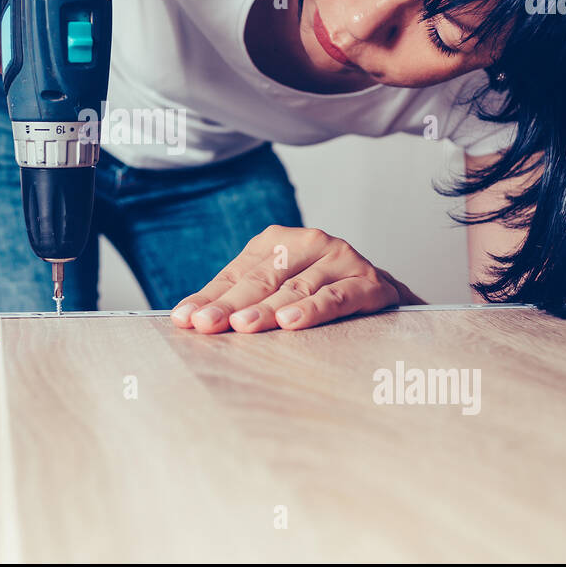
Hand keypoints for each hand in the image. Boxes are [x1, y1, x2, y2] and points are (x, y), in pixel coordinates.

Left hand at [170, 225, 418, 333]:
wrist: (381, 293)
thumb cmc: (316, 292)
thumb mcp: (274, 289)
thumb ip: (236, 300)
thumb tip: (187, 317)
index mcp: (277, 241)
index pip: (236, 273)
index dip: (209, 297)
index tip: (184, 319)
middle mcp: (309, 243)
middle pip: (261, 279)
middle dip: (230, 305)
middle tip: (206, 325)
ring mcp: (340, 260)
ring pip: (296, 288)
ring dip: (268, 309)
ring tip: (243, 326)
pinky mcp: (368, 282)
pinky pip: (336, 297)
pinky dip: (313, 309)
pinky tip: (291, 322)